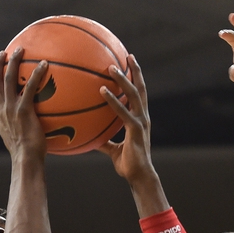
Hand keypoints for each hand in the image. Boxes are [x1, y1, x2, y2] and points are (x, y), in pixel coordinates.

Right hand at [0, 48, 48, 160]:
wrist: (25, 160)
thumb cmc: (27, 155)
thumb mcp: (19, 140)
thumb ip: (22, 128)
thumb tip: (34, 125)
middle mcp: (1, 110)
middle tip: (5, 52)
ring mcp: (10, 109)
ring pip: (8, 78)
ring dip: (14, 61)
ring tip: (21, 49)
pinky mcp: (23, 110)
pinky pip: (30, 86)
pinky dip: (36, 73)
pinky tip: (44, 64)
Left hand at [97, 55, 155, 184]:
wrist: (138, 176)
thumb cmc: (128, 164)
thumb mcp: (112, 149)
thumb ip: (104, 140)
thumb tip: (90, 137)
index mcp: (139, 119)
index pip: (139, 94)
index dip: (137, 78)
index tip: (131, 62)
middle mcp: (143, 117)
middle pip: (140, 88)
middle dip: (134, 71)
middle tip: (126, 56)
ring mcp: (141, 122)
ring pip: (134, 95)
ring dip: (123, 79)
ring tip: (111, 68)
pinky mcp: (135, 130)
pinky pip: (123, 112)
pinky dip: (113, 100)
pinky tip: (102, 91)